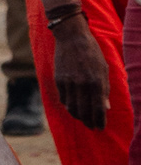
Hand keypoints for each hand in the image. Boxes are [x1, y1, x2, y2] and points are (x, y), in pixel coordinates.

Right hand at [48, 7, 109, 130]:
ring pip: (71, 108)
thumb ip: (104, 89)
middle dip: (88, 122)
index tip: (100, 127)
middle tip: (91, 126)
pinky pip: (63, 99)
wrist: (71, 37)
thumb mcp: (103, 68)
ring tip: (83, 118)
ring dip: (78, 116)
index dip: (99, 121)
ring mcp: (68, 82)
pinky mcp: (58, 80)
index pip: (98, 109)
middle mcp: (82, 84)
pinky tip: (73, 106)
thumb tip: (106, 107)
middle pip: (83, 112)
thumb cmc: (91, 52)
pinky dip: (69, 106)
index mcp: (96, 81)